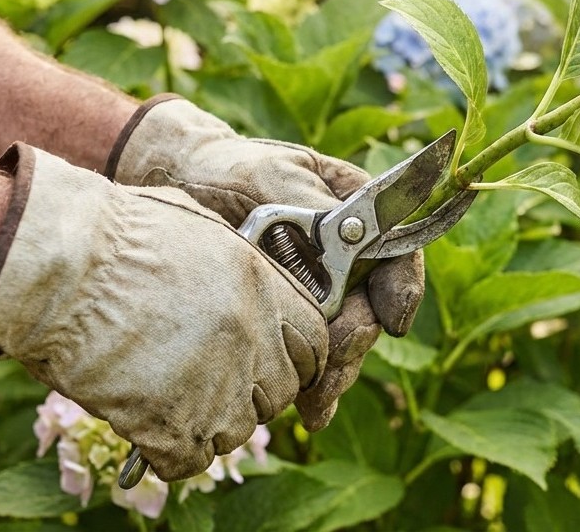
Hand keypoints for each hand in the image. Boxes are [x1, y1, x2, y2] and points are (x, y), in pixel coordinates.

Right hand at [0, 144, 326, 479]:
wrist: (53, 265)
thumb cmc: (109, 233)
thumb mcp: (193, 227)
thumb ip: (232, 264)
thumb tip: (241, 285)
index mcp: (261, 284)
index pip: (315, 340)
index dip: (296, 356)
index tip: (274, 363)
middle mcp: (250, 335)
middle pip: (281, 390)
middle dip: (253, 393)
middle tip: (211, 384)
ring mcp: (216, 382)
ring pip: (238, 431)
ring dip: (209, 424)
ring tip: (170, 403)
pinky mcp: (172, 423)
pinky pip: (189, 461)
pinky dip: (169, 455)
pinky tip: (145, 430)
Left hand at [107, 97, 426, 427]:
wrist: (179, 188)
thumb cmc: (229, 170)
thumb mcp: (269, 174)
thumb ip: (310, 199)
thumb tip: (346, 237)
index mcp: (356, 214)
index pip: (396, 253)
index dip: (400, 290)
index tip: (391, 319)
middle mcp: (348, 257)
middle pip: (370, 310)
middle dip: (354, 343)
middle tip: (331, 365)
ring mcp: (321, 291)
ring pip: (344, 342)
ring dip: (336, 374)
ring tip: (317, 401)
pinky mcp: (291, 318)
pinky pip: (310, 355)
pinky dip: (312, 384)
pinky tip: (309, 409)